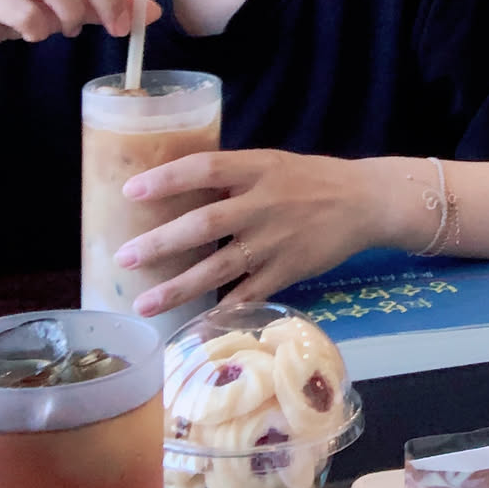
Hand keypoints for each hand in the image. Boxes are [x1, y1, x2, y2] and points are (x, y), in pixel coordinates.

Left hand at [113, 148, 381, 317]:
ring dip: (178, 288)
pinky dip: (221, 310)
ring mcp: (276, 241)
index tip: (130, 191)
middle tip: (124, 256)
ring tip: (143, 303)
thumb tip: (175, 188)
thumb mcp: (271, 164)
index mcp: (259, 168)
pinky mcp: (288, 271)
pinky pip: (248, 294)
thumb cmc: (309, 180)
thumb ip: (231, 177)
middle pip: (205, 223)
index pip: (206, 168)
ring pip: (219, 267)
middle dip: (161, 242)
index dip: (167, 179)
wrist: (364, 202)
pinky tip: (194, 323)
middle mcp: (265, 203)